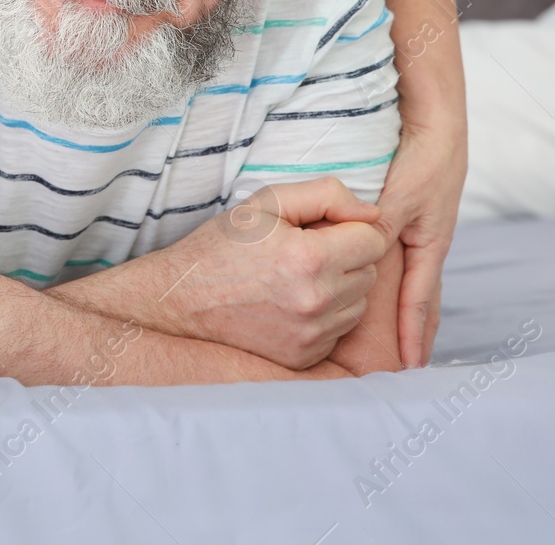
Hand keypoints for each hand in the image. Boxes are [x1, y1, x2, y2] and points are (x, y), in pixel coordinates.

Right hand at [141, 178, 388, 370]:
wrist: (181, 301)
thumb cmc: (223, 245)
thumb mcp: (267, 202)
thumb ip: (328, 195)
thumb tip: (373, 214)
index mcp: (311, 259)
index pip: (373, 239)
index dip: (349, 228)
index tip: (321, 230)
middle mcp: (316, 302)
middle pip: (369, 272)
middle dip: (346, 258)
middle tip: (303, 252)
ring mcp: (311, 336)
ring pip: (358, 304)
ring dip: (339, 289)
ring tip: (296, 278)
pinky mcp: (305, 358)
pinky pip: (339, 331)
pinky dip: (324, 317)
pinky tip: (290, 304)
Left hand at [373, 120, 466, 368]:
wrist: (439, 128)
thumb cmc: (422, 160)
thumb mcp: (400, 195)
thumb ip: (380, 226)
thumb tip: (363, 256)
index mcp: (430, 245)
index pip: (419, 301)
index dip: (413, 335)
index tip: (409, 367)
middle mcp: (431, 246)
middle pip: (426, 302)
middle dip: (420, 336)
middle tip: (411, 371)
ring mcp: (426, 237)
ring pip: (420, 286)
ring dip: (416, 318)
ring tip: (411, 348)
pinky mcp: (418, 225)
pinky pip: (413, 268)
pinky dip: (407, 291)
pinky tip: (395, 297)